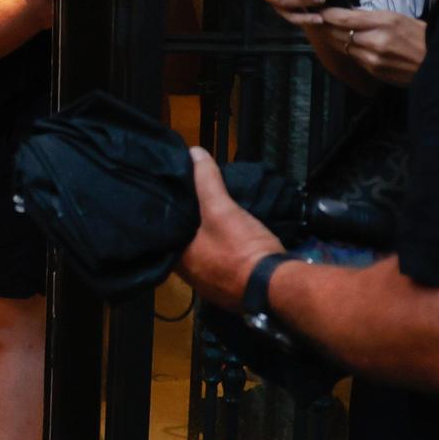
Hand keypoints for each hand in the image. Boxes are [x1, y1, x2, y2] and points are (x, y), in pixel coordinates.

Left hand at [177, 146, 285, 310]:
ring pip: (202, 252)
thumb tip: (194, 152)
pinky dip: (221, 248)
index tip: (168, 195)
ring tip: (206, 213)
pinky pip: (219, 262)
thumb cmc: (240, 248)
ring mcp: (209, 283)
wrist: (277, 286)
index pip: (162, 231)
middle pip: (182, 241)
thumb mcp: (221, 209)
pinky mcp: (230, 286)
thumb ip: (206, 181)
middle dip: (186, 223)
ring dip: (205, 236)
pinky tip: (227, 236)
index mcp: (177, 259)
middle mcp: (188, 275)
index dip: (166, 212)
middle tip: (189, 200)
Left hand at [318, 6, 425, 87]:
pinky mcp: (375, 72)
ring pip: (344, 48)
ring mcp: (374, 60)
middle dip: (327, 27)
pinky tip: (354, 46)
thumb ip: (369, 16)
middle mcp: (376, 41)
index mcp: (384, 22)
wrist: (438, 61)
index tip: (322, 10)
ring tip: (333, 32)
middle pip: (338, 34)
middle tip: (320, 20)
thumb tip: (347, 13)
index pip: (343, 18)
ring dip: (338, 40)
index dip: (328, 14)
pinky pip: (356, 60)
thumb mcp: (397, 18)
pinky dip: (353, 52)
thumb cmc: (420, 35)